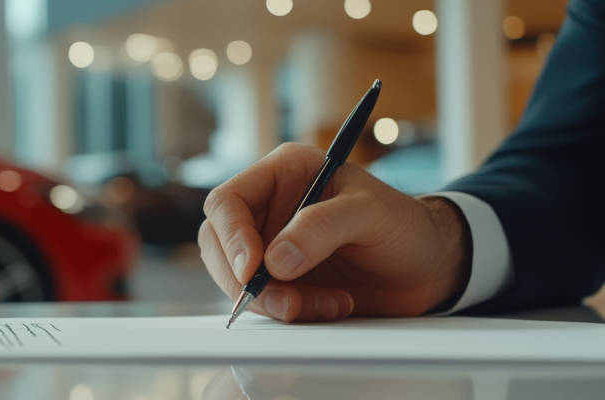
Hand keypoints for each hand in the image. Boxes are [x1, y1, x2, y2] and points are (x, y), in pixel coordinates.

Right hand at [198, 143, 469, 321]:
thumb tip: (275, 260)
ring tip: (327, 305)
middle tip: (286, 302)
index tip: (253, 269)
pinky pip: (263, 302)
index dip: (231, 237)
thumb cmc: (405, 225)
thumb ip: (323, 228)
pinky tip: (333, 306)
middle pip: (219, 244)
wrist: (430, 267)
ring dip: (273, 301)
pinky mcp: (280, 281)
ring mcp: (270, 246)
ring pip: (235, 279)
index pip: (227, 202)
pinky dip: (292, 313)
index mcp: (284, 173)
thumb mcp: (372, 214)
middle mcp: (269, 208)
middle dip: (246, 280)